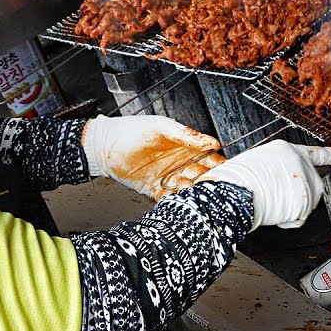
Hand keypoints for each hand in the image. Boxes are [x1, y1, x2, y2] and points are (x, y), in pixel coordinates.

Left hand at [82, 115, 224, 199]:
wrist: (104, 146)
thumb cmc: (132, 131)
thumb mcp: (162, 127)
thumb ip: (187, 135)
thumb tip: (212, 142)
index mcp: (186, 147)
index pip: (210, 157)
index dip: (219, 165)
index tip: (226, 171)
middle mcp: (180, 163)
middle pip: (203, 175)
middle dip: (210, 181)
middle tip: (216, 186)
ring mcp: (169, 177)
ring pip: (189, 188)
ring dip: (195, 192)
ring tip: (200, 195)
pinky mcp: (155, 190)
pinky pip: (170, 198)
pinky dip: (177, 201)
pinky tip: (182, 203)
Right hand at [198, 140, 330, 229]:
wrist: (236, 194)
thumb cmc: (238, 180)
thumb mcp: (258, 160)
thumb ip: (278, 166)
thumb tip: (281, 177)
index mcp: (287, 149)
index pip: (316, 153)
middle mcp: (301, 163)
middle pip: (312, 182)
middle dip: (300, 194)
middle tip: (279, 198)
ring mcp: (306, 182)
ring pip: (306, 201)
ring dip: (291, 207)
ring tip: (271, 202)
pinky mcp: (306, 201)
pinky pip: (300, 217)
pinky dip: (288, 220)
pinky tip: (275, 213)